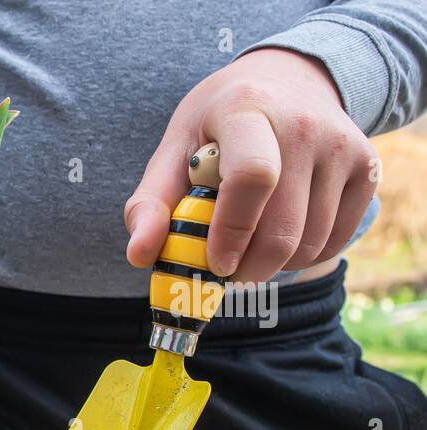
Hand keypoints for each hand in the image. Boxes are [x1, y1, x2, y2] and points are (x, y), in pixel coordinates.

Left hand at [126, 48, 378, 281]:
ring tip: (248, 248)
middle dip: (248, 266)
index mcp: (247, 110)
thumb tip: (139, 256)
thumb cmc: (215, 127)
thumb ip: (150, 202)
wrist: (284, 82)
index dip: (231, 231)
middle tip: (225, 269)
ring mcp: (342, 144)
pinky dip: (303, 256)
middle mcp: (304, 124)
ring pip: (310, 243)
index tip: (214, 262)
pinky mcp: (368, 166)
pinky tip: (280, 236)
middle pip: (283, 227)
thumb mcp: (174, 149)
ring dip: (273, 265)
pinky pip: (335, 240)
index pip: (252, 177)